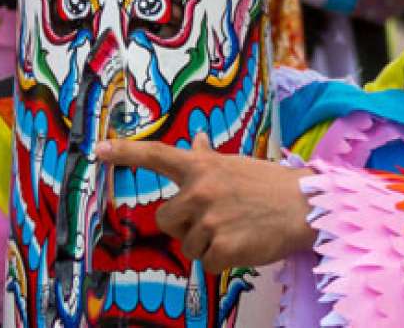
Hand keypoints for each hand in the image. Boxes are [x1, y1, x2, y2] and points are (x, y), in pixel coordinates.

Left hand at [94, 133, 315, 272]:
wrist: (304, 206)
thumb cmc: (269, 184)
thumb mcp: (235, 164)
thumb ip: (207, 158)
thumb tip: (194, 139)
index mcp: (201, 166)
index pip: (156, 155)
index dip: (125, 153)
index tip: (99, 150)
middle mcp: (200, 190)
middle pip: (165, 218)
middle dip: (184, 224)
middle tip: (216, 218)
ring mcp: (210, 219)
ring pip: (187, 245)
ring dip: (207, 244)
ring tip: (236, 229)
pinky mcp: (223, 247)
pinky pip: (206, 263)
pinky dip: (223, 260)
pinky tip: (243, 244)